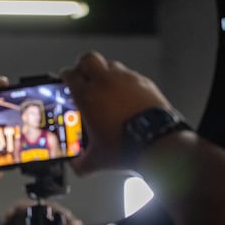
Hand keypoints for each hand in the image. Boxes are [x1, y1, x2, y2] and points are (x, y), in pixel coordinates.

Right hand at [59, 51, 171, 174]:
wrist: (158, 142)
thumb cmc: (127, 146)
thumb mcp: (98, 160)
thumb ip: (82, 162)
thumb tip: (77, 165)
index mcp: (88, 95)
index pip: (69, 75)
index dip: (65, 76)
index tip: (66, 80)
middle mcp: (107, 82)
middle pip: (89, 59)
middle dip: (84, 66)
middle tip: (84, 76)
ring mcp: (128, 80)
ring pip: (112, 64)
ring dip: (106, 73)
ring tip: (107, 88)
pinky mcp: (146, 83)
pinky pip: (132, 75)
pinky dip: (127, 82)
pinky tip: (128, 96)